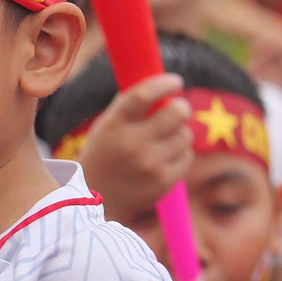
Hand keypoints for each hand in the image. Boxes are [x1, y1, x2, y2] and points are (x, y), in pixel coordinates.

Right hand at [77, 73, 192, 226]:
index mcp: (114, 124)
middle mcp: (132, 143)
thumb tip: (162, 82)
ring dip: (178, 133)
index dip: (164, 84)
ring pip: (185, 135)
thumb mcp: (107, 126)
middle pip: (177, 112)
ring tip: (162, 141)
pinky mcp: (164, 181)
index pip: (144, 95)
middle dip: (181, 107)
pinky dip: (179, 154)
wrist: (95, 199)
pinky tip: (163, 159)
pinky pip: (187, 156)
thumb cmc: (104, 154)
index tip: (176, 81)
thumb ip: (131, 105)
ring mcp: (150, 164)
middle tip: (178, 109)